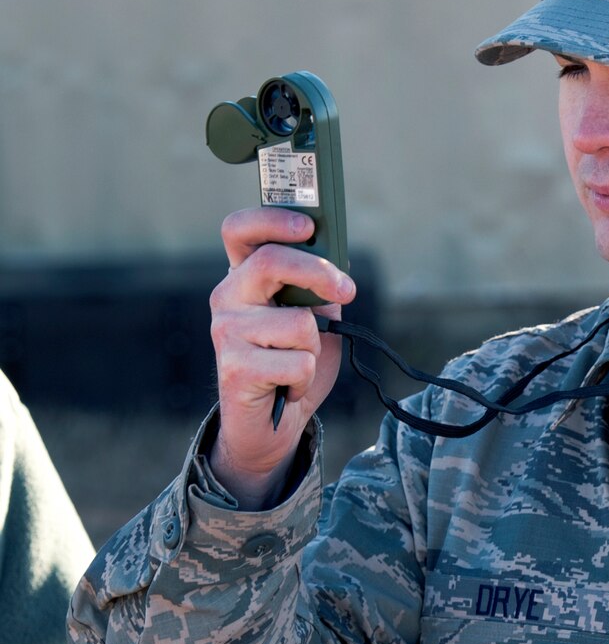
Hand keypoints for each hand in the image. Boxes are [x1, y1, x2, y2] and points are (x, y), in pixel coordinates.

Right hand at [209, 207, 356, 506]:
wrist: (272, 424)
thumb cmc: (293, 364)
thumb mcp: (315, 319)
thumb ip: (319, 289)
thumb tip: (336, 263)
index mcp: (243, 277)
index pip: (239, 230)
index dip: (271, 219)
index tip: (307, 227)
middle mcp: (227, 297)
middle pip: (271, 261)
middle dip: (320, 273)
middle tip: (346, 291)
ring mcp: (226, 331)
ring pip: (298, 324)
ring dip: (313, 349)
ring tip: (296, 362)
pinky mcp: (234, 367)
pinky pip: (298, 362)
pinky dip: (305, 378)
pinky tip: (287, 385)